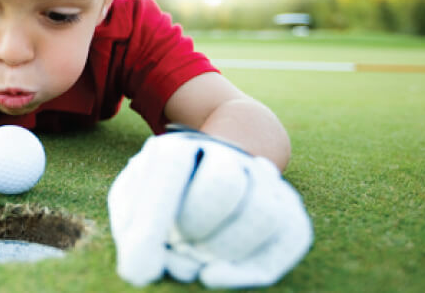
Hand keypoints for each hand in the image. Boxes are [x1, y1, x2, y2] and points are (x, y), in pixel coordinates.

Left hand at [107, 126, 312, 288]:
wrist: (197, 189)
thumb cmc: (154, 205)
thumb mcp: (131, 210)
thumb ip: (132, 236)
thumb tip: (140, 271)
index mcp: (176, 148)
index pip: (172, 166)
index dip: (156, 214)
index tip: (141, 258)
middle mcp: (225, 156)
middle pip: (224, 184)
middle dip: (195, 227)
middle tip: (177, 245)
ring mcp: (262, 180)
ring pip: (265, 212)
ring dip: (225, 250)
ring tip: (196, 260)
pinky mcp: (288, 208)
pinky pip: (292, 235)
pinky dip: (253, 270)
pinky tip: (215, 276)